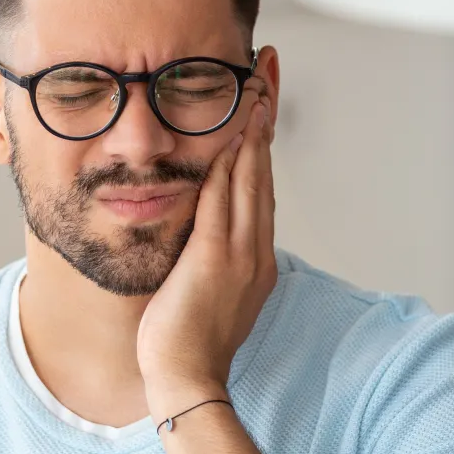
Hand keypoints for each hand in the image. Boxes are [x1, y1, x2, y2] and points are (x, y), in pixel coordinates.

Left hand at [137, 87, 276, 421]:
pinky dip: (230, 166)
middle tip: (267, 76)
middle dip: (265, 121)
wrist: (186, 377)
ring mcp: (240, 254)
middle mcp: (255, 251)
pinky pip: (223, 202)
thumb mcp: (207, 289)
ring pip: (250, 180)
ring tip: (256, 89)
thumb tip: (202, 232)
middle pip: (263, 173)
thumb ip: (210, 255)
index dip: (263, 144)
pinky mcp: (215, 259)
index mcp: (255, 258)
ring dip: (253, 132)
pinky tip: (231, 136)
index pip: (261, 188)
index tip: (263, 105)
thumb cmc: (186, 339)